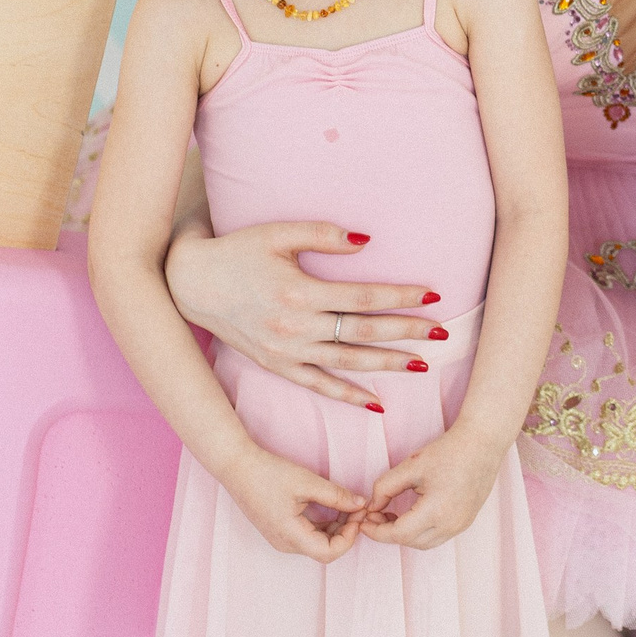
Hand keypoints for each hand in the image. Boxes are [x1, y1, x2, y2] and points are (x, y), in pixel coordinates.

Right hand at [164, 220, 447, 412]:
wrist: (192, 285)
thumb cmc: (239, 251)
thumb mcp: (277, 233)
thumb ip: (323, 234)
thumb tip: (367, 241)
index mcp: (298, 291)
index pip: (362, 297)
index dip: (400, 296)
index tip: (433, 294)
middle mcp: (295, 327)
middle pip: (362, 333)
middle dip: (406, 333)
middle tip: (443, 333)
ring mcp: (286, 352)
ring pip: (347, 363)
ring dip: (387, 365)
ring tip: (423, 366)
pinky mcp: (277, 366)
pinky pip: (319, 385)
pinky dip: (348, 396)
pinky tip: (377, 403)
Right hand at [222, 444, 367, 561]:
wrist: (237, 467)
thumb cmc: (268, 473)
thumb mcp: (307, 482)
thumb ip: (336, 496)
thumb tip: (361, 504)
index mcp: (290, 536)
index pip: (328, 553)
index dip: (349, 538)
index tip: (358, 515)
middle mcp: (285, 544)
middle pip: (324, 550)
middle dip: (346, 532)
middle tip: (358, 509)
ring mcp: (281, 539)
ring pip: (316, 544)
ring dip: (336, 529)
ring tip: (348, 506)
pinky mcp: (279, 531)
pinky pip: (307, 536)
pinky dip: (323, 526)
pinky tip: (332, 508)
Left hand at [360, 426, 504, 552]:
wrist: (482, 443)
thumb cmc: (448, 451)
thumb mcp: (410, 466)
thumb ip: (384, 487)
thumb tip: (372, 506)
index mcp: (436, 511)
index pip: (398, 534)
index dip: (376, 531)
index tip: (363, 522)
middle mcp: (451, 524)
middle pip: (410, 542)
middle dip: (387, 533)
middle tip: (373, 516)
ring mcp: (461, 525)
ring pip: (424, 543)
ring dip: (404, 535)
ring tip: (390, 515)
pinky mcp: (466, 521)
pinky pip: (437, 536)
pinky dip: (420, 531)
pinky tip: (410, 515)